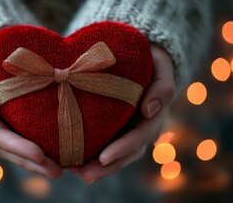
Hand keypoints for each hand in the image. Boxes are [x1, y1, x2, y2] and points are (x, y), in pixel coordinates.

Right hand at [0, 45, 62, 178]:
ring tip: (64, 170)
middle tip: (57, 172)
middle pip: (10, 150)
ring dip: (40, 163)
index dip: (16, 146)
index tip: (39, 154)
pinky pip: (31, 137)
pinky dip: (46, 148)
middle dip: (32, 163)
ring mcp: (5, 125)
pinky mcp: (18, 122)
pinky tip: (66, 155)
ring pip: (20, 150)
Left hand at [77, 44, 174, 183]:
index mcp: (152, 116)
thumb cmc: (150, 59)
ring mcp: (126, 128)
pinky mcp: (112, 126)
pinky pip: (102, 143)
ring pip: (113, 154)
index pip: (139, 137)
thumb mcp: (161, 67)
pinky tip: (71, 161)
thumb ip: (162, 87)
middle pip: (125, 154)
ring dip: (95, 166)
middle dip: (105, 167)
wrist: (139, 57)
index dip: (123, 148)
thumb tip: (149, 110)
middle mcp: (139, 127)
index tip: (104, 157)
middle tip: (84, 175)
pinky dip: (89, 154)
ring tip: (74, 172)